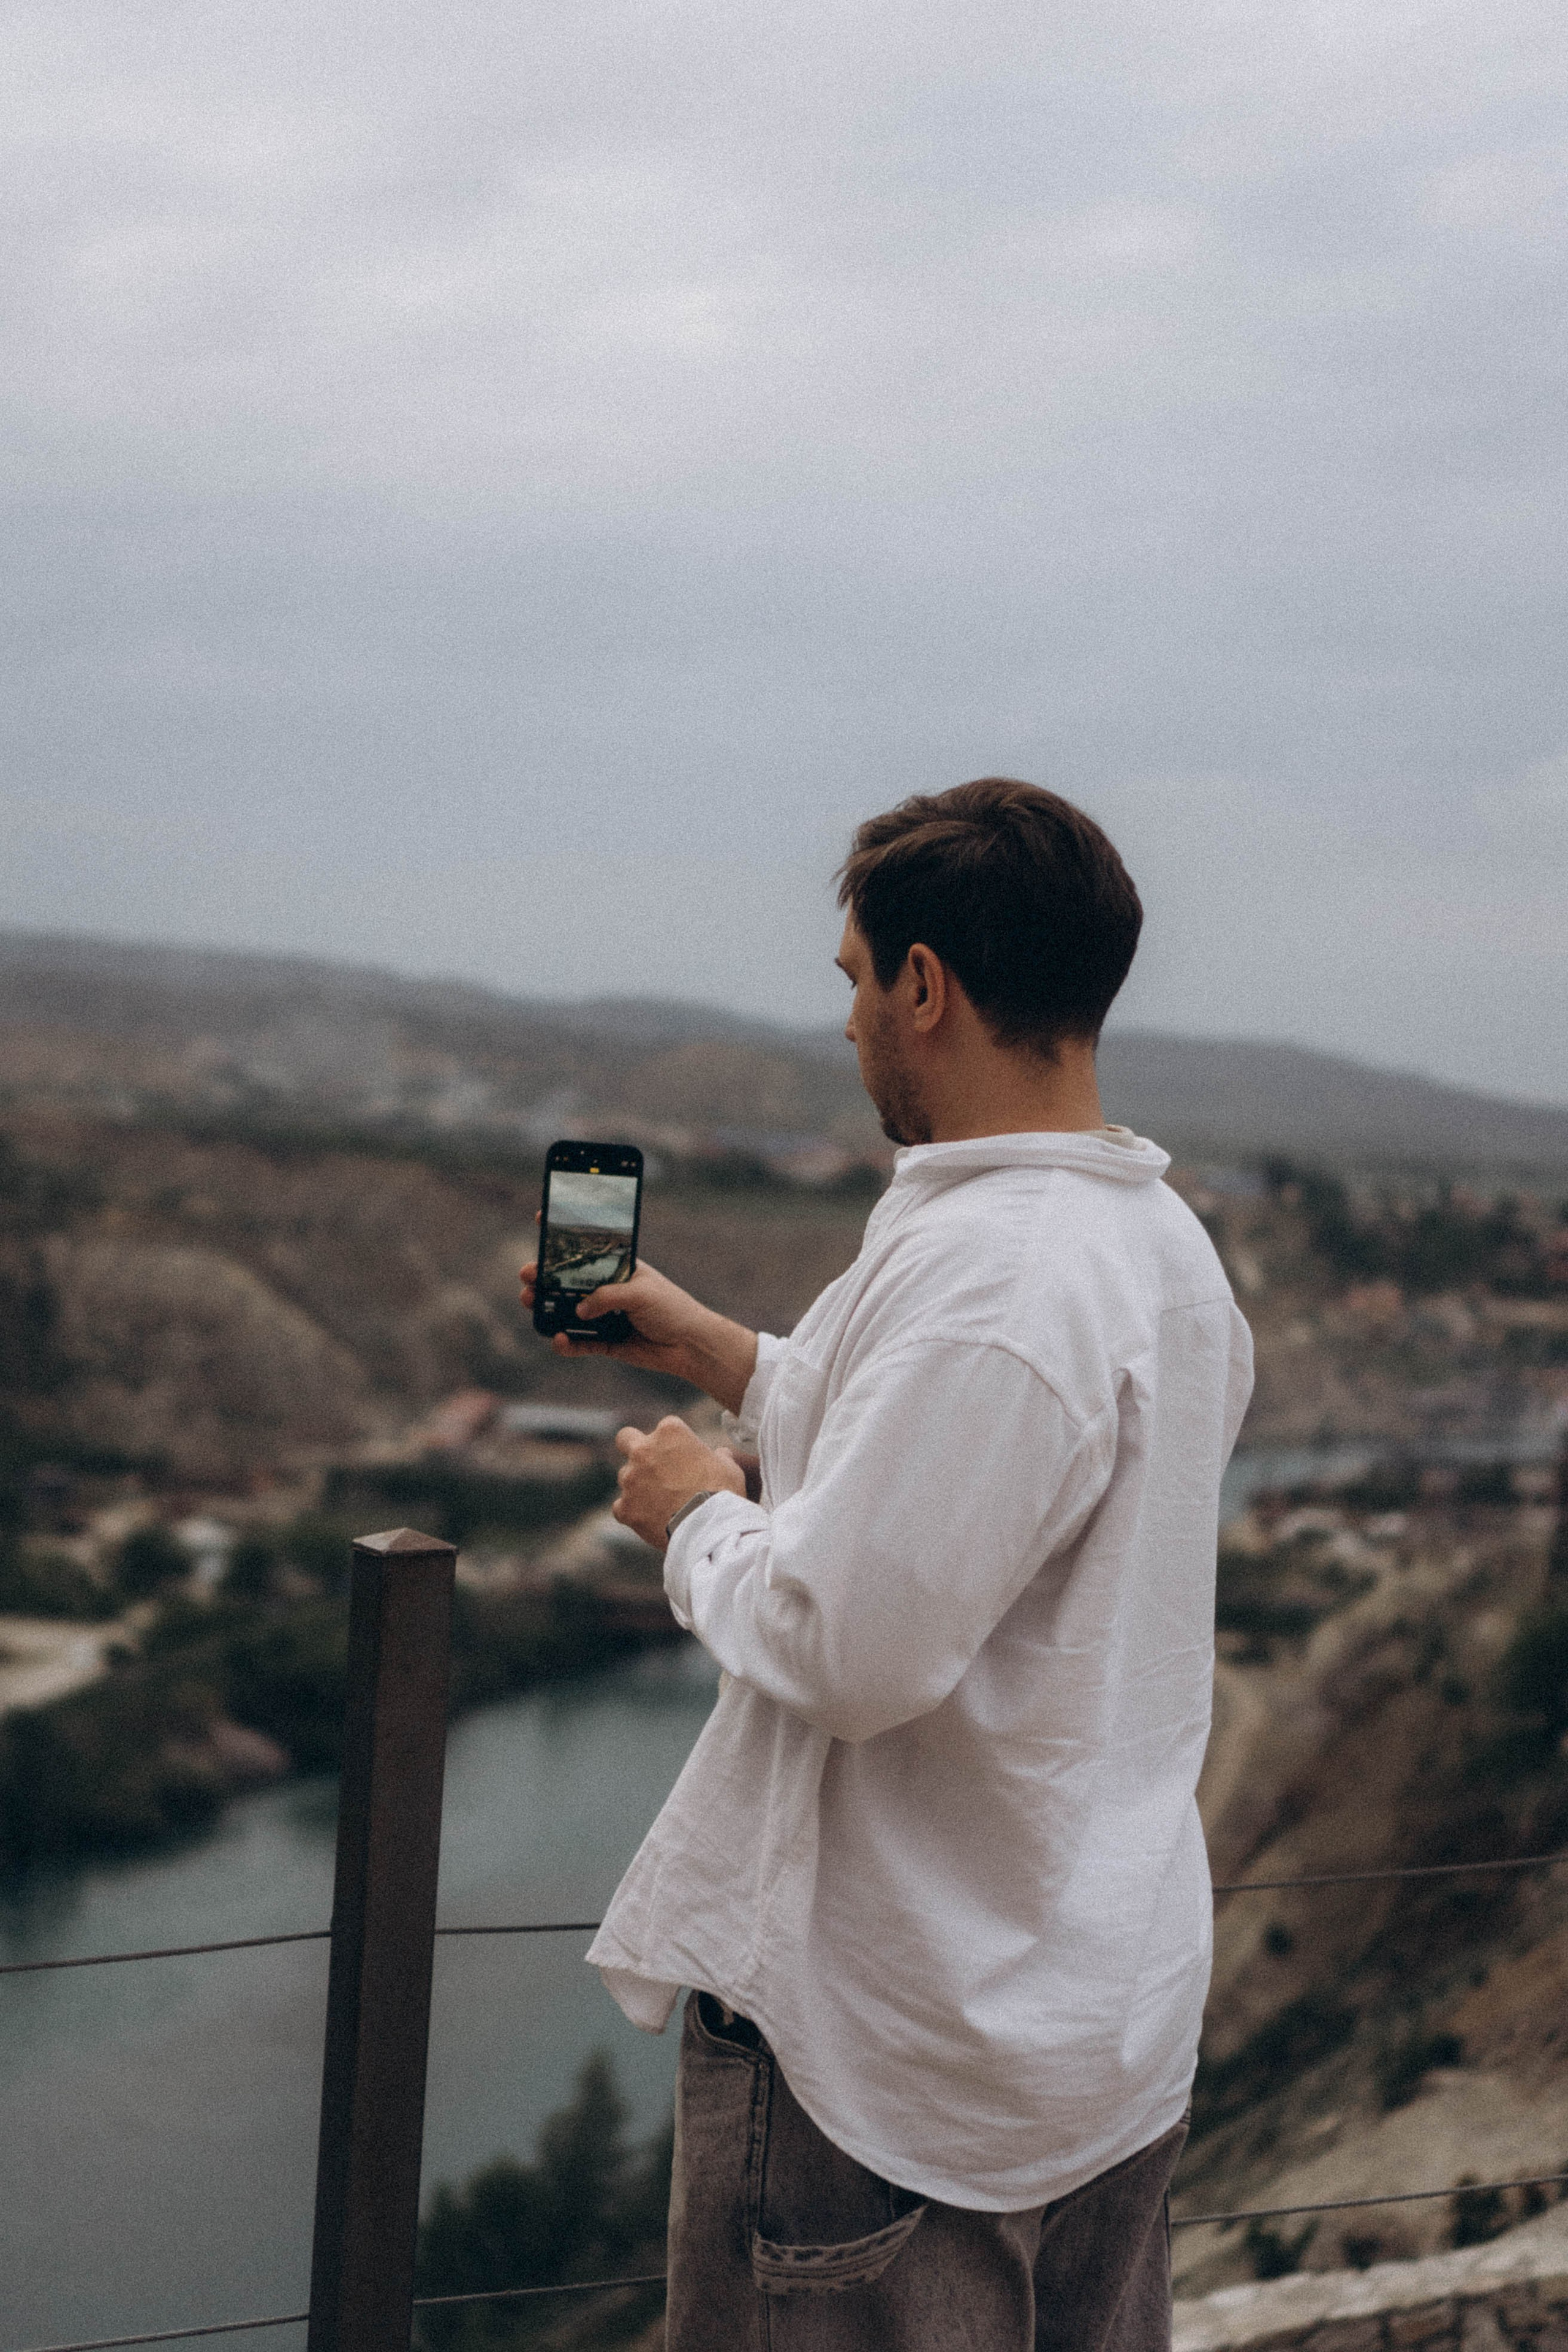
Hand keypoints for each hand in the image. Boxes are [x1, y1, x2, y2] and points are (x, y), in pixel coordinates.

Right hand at [519, 1236, 757, 1414]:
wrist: (691, 1345)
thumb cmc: (673, 1309)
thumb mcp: (642, 1292)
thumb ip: (608, 1297)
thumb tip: (579, 1309)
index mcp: (618, 1268)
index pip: (588, 1247)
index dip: (565, 1233)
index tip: (542, 1218)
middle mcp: (607, 1289)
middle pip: (568, 1280)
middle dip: (543, 1276)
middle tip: (527, 1274)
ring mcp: (603, 1316)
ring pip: (567, 1310)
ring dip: (546, 1307)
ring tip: (531, 1302)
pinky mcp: (605, 1342)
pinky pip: (579, 1342)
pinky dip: (566, 1343)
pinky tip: (559, 1340)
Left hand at [613, 1417, 746, 1549]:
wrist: (709, 1529)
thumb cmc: (723, 1494)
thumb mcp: (729, 1467)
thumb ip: (719, 1457)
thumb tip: (720, 1455)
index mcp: (670, 1432)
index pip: (666, 1428)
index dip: (674, 1443)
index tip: (684, 1457)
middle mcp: (644, 1450)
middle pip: (626, 1438)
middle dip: (634, 1447)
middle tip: (650, 1465)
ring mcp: (630, 1479)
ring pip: (626, 1477)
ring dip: (638, 1485)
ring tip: (662, 1504)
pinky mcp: (625, 1507)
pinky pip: (621, 1507)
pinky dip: (632, 1512)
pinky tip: (650, 1520)